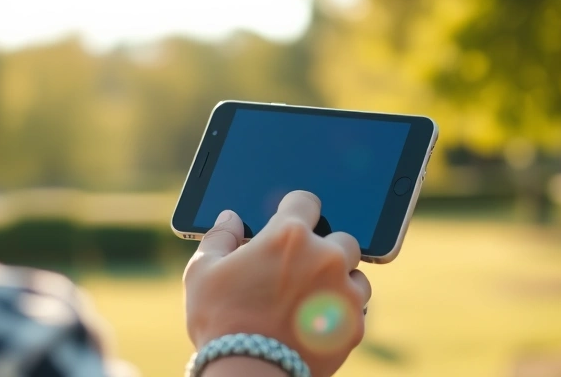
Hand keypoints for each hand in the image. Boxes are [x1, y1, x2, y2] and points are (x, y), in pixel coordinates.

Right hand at [183, 191, 371, 376]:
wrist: (246, 375)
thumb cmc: (220, 321)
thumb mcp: (202, 272)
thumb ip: (219, 237)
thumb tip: (230, 219)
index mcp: (289, 235)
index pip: (306, 201)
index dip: (296, 209)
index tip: (292, 218)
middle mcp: (325, 257)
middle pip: (341, 237)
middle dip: (323, 248)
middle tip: (300, 267)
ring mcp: (344, 292)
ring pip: (355, 273)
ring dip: (339, 280)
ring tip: (311, 297)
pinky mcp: (354, 325)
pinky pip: (357, 309)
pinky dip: (341, 312)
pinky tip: (318, 321)